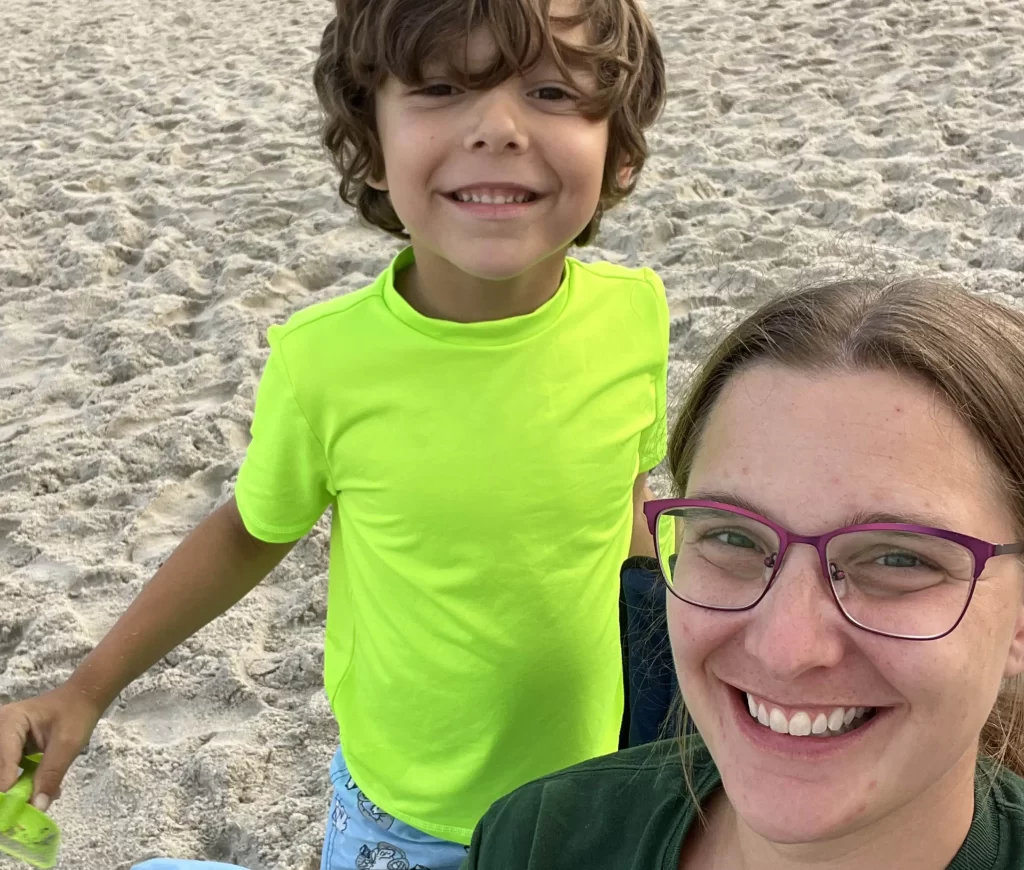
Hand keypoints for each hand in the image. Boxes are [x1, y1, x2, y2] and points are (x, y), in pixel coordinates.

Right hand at [0, 684, 103, 809]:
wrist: (83, 698)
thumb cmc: (76, 714)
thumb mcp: (68, 745)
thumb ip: (51, 775)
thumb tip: (37, 807)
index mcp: (10, 721)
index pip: (3, 761)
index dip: (7, 788)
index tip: (15, 812)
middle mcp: (0, 728)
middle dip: (8, 791)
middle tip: (19, 812)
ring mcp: (2, 738)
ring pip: (2, 771)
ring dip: (14, 789)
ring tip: (29, 803)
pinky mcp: (7, 748)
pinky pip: (8, 769)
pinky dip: (19, 783)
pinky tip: (34, 792)